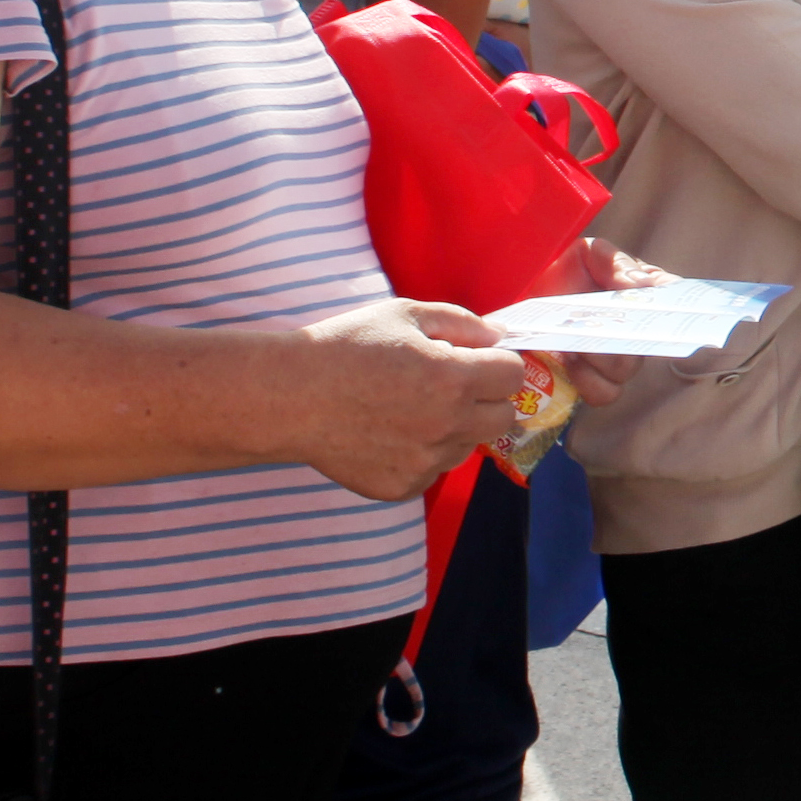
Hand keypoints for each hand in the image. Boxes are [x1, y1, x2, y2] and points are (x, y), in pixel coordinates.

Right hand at [300, 297, 546, 500]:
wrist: (287, 397)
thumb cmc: (346, 347)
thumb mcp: (405, 314)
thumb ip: (463, 323)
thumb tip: (501, 336)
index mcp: (453, 379)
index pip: (514, 374)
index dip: (498, 363)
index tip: (478, 360)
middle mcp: (447, 425)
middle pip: (504, 416)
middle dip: (487, 397)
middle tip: (451, 385)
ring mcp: (425, 462)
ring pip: (468, 445)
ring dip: (455, 427)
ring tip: (409, 408)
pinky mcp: (402, 486)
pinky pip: (434, 470)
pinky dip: (423, 454)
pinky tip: (389, 433)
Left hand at [508, 237, 670, 408]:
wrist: (526, 300)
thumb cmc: (564, 273)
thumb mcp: (588, 254)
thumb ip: (615, 262)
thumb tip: (641, 285)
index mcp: (644, 293)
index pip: (676, 299)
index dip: (678, 304)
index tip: (655, 301)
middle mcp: (637, 329)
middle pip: (651, 342)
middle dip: (623, 335)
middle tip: (597, 325)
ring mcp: (616, 359)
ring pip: (626, 370)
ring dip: (600, 357)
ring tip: (575, 343)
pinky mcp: (592, 381)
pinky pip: (605, 393)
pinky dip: (588, 381)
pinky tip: (569, 361)